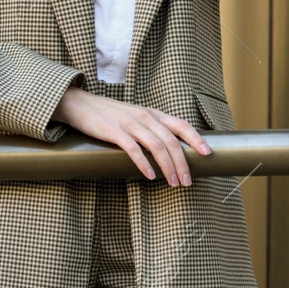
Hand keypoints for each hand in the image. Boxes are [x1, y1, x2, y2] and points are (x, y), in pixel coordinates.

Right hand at [52, 86, 211, 185]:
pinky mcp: (115, 132)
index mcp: (153, 113)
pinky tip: (150, 176)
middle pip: (171, 141)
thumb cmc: (110, 114)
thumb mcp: (136, 117)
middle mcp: (145, 117)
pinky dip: (144, 164)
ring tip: (173, 183)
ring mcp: (130, 124)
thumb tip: (170, 149)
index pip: (181, 125)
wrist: (81, 104)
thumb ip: (151, 128)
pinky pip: (134, 150)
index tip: (207, 154)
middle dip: (183, 163)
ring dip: (168, 167)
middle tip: (187, 181)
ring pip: (157, 146)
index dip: (196, 139)